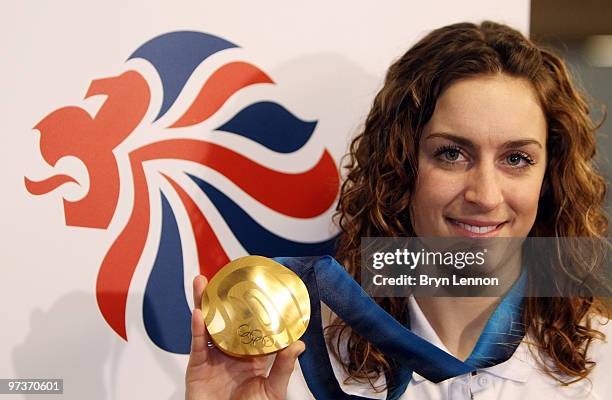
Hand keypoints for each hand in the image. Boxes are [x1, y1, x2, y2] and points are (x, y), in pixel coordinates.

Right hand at [185, 275, 304, 399]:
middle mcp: (231, 353)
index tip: (255, 287)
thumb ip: (283, 368)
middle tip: (224, 277)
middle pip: (225, 320)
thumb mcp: (272, 390)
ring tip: (203, 283)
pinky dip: (197, 328)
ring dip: (204, 304)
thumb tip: (298, 344)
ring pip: (207, 326)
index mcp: (251, 356)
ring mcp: (213, 359)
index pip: (251, 326)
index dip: (251, 308)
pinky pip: (197, 344)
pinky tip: (199, 313)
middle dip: (223, 299)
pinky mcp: (197, 367)